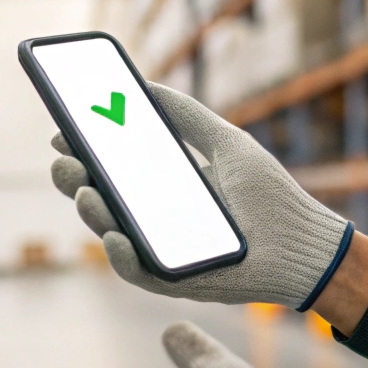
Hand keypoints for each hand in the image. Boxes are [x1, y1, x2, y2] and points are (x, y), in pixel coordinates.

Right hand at [51, 83, 350, 309]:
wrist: (304, 241)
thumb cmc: (269, 195)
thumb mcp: (226, 143)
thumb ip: (187, 116)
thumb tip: (144, 86)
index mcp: (162, 189)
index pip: (109, 171)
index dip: (82, 152)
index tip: (62, 131)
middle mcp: (154, 221)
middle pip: (101, 201)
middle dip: (73, 179)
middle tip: (63, 159)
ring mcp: (162, 252)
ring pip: (112, 235)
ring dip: (91, 215)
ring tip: (83, 190)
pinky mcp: (176, 281)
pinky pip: (140, 272)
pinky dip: (122, 256)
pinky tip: (115, 237)